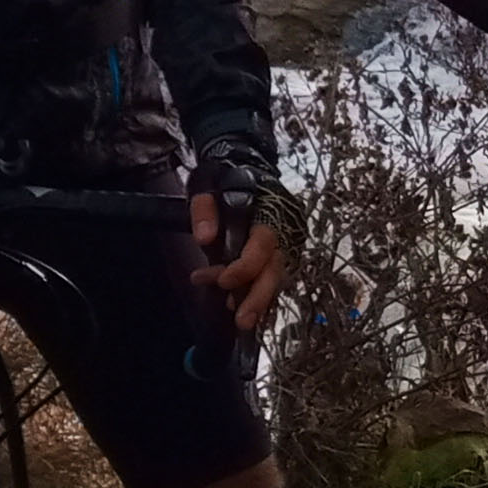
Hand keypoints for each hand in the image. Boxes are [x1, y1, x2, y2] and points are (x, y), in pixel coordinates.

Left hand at [187, 158, 302, 337]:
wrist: (243, 165)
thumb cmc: (223, 174)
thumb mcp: (206, 182)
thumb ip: (204, 209)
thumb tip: (204, 239)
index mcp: (270, 210)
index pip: (263, 244)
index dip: (244, 266)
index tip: (221, 280)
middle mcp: (283, 229)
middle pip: (275, 268)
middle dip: (259, 297)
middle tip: (242, 321)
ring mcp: (284, 243)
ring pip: (276, 277)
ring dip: (258, 300)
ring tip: (239, 319)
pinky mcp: (277, 254)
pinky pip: (271, 278)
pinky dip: (260, 295)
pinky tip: (245, 310)